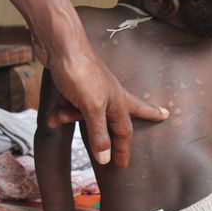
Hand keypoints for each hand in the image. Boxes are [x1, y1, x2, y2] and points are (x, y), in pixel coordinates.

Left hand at [44, 46, 168, 166]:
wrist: (59, 45)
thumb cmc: (81, 73)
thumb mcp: (92, 107)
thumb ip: (99, 133)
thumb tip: (107, 158)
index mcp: (118, 102)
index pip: (125, 131)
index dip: (124, 149)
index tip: (125, 164)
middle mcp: (109, 96)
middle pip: (123, 114)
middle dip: (139, 118)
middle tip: (160, 115)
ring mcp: (93, 89)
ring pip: (88, 112)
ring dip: (72, 118)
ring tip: (59, 117)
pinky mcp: (76, 85)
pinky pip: (71, 105)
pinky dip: (61, 111)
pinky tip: (51, 115)